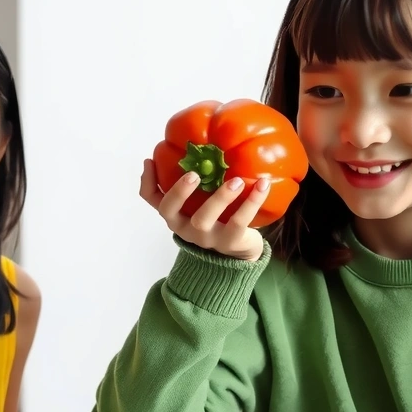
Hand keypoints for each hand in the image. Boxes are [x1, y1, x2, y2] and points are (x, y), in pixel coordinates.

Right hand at [139, 159, 267, 260]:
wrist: (237, 252)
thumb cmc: (213, 220)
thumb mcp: (196, 205)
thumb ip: (183, 184)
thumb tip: (155, 158)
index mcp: (175, 216)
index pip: (154, 201)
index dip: (148, 183)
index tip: (150, 160)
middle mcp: (185, 228)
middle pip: (172, 212)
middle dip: (179, 192)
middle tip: (194, 173)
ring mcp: (206, 238)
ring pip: (204, 220)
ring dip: (219, 198)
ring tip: (237, 181)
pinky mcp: (230, 241)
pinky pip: (240, 221)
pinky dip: (252, 202)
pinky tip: (263, 184)